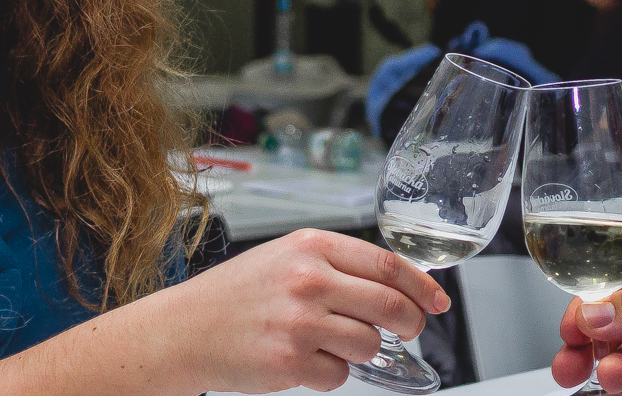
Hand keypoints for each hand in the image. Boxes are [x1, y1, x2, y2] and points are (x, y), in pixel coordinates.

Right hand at [164, 228, 448, 392]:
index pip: (388, 265)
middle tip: (409, 330)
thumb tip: (397, 287)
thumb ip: (338, 266)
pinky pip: (339, 375)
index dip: (423, 286)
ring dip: (361, 350)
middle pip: (390, 306)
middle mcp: (308, 280)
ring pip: (370, 344)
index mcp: (311, 247)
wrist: (183, 330)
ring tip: (327, 342)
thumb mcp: (287, 258)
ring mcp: (299, 323)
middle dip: (410, 323)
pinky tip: (303, 360)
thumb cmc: (237, 294)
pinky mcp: (289, 362)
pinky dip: (330, 373)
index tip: (438, 301)